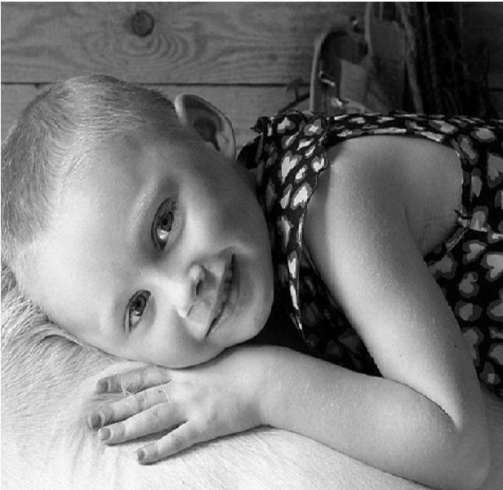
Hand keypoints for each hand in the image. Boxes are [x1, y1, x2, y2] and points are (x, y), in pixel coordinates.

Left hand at [87, 345, 274, 463]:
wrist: (264, 376)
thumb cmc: (242, 363)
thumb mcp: (212, 355)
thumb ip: (192, 362)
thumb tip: (179, 364)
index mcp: (182, 370)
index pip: (144, 375)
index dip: (120, 382)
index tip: (99, 387)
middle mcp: (181, 387)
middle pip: (141, 399)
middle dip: (114, 408)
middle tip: (91, 420)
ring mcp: (192, 406)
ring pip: (151, 418)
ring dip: (127, 428)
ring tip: (105, 437)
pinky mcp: (205, 424)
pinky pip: (177, 439)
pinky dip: (159, 449)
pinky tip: (141, 458)